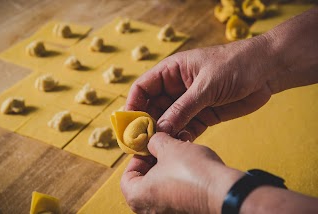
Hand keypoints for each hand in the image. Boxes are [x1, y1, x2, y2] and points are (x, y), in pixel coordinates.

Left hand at [121, 132, 242, 213]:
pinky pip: (175, 194)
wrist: (223, 192)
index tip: (149, 147)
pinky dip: (178, 179)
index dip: (137, 157)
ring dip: (168, 167)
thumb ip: (155, 142)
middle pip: (144, 181)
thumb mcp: (168, 147)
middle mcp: (149, 211)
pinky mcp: (184, 212)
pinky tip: (190, 164)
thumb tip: (153, 141)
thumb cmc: (192, 172)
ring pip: (161, 186)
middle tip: (165, 147)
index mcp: (138, 197)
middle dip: (155, 160)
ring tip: (180, 152)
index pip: (126, 176)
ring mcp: (168, 213)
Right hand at [126, 35, 276, 140]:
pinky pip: (186, 129)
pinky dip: (182, 138)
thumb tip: (159, 130)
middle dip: (147, 125)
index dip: (133, 106)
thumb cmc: (235, 64)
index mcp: (171, 71)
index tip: (128, 126)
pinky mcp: (203, 115)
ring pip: (169, 122)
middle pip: (153, 108)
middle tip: (143, 145)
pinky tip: (181, 146)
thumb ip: (182, 108)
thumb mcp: (206, 85)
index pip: (143, 88)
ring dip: (164, 135)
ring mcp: (189, 103)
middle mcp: (176, 88)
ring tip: (160, 150)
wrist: (267, 70)